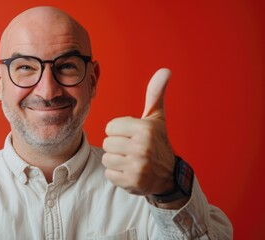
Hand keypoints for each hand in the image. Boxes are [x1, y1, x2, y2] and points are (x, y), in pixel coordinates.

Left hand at [102, 68, 174, 195]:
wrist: (168, 175)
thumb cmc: (157, 142)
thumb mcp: (156, 118)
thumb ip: (155, 94)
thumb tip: (165, 70)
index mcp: (145, 128)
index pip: (110, 127)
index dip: (119, 131)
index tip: (132, 136)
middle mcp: (142, 147)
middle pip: (107, 143)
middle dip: (116, 146)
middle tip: (131, 150)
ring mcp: (137, 166)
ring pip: (106, 158)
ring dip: (116, 160)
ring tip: (130, 161)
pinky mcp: (132, 182)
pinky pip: (109, 174)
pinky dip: (116, 174)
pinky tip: (129, 172)